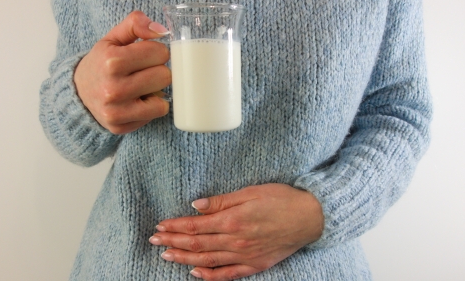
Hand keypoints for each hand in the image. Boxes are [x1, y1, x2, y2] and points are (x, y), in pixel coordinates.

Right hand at [74, 11, 171, 133]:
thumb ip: (136, 24)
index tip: (145, 56)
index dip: (156, 52)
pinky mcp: (120, 126)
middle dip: (158, 71)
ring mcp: (116, 111)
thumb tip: (161, 30)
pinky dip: (150, 107)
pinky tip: (136, 102)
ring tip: (140, 87)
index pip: (161, 52)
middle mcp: (113, 88)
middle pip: (165, 76)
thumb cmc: (102, 63)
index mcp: (113, 61)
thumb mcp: (113, 38)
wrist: (77, 93)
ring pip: (163, 99)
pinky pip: (156, 114)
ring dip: (156, 91)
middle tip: (143, 73)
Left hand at [149, 183, 323, 280]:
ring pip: (207, 260)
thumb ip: (222, 200)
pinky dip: (209, 276)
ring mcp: (244, 255)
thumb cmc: (281, 199)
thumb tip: (196, 206)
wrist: (309, 218)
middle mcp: (236, 241)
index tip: (160, 226)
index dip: (175, 227)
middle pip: (196, 244)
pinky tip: (195, 274)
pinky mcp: (254, 265)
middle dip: (173, 242)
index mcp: (233, 220)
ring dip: (184, 259)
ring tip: (166, 256)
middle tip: (155, 241)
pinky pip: (227, 274)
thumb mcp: (251, 192)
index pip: (195, 226)